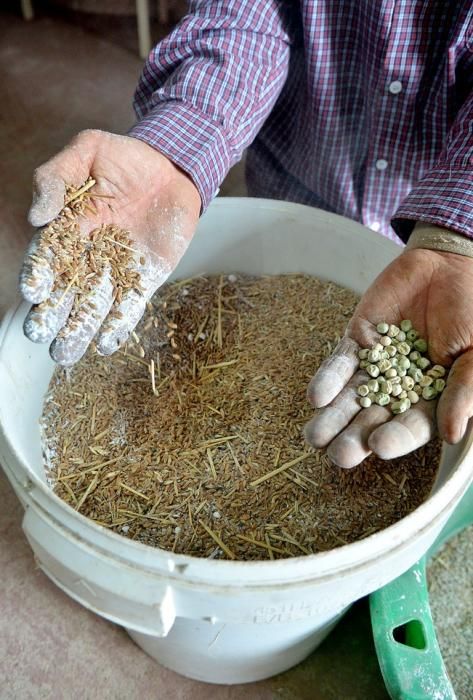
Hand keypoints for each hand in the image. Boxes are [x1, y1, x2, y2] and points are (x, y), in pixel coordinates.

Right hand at [20, 130, 200, 364]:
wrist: (173, 169)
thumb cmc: (125, 158)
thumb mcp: (87, 151)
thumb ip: (56, 178)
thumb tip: (37, 216)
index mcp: (67, 227)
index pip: (47, 256)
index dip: (38, 274)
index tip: (34, 291)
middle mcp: (88, 255)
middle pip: (66, 291)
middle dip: (53, 315)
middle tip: (41, 336)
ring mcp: (117, 271)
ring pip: (94, 307)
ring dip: (79, 331)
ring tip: (66, 354)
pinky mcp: (144, 280)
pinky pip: (130, 307)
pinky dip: (118, 326)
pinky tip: (106, 344)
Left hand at [304, 245, 472, 467]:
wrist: (449, 264)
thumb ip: (464, 390)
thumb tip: (451, 434)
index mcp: (432, 399)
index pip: (412, 426)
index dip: (397, 438)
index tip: (379, 447)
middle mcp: (399, 388)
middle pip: (374, 419)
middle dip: (355, 438)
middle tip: (338, 456)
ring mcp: (375, 365)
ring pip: (351, 396)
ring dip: (333, 417)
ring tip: (314, 437)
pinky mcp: (357, 341)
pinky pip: (340, 363)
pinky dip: (328, 379)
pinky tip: (316, 397)